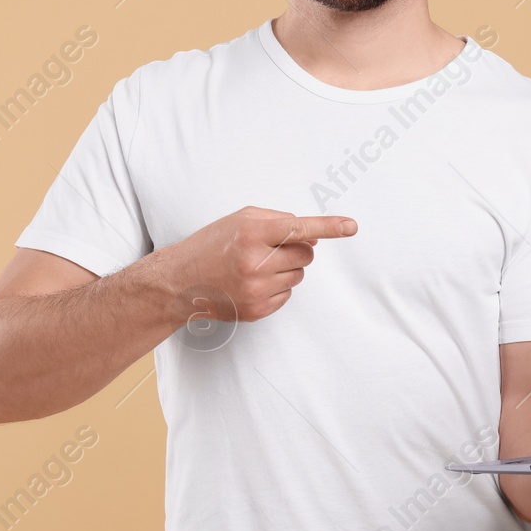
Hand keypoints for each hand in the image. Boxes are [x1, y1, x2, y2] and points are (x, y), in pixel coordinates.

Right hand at [153, 206, 356, 326]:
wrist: (180, 282)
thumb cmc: (211, 246)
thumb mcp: (240, 220)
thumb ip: (277, 220)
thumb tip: (312, 233)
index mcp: (251, 233)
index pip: (299, 228)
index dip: (329, 227)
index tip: (351, 226)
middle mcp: (255, 262)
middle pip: (306, 254)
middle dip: (298, 249)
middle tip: (273, 249)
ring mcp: (257, 289)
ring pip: (298, 275)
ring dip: (286, 268)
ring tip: (256, 266)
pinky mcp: (257, 309)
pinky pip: (288, 294)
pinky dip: (277, 287)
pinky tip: (253, 282)